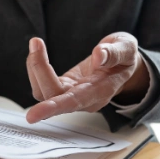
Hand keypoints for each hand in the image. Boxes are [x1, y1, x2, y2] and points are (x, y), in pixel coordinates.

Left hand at [25, 32, 149, 122]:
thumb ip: (115, 52)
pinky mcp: (63, 87)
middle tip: (36, 43)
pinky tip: (37, 51)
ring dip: (35, 67)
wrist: (122, 66)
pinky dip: (35, 67)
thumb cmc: (124, 58)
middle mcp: (83, 99)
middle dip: (39, 70)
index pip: (74, 101)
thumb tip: (98, 55)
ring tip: (36, 43)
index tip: (32, 115)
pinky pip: (42, 84)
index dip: (53, 107)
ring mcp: (71, 95)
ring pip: (44, 91)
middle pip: (53, 95)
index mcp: (101, 91)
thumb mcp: (127, 48)